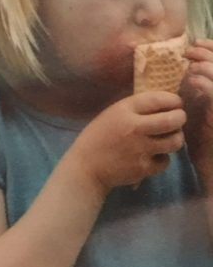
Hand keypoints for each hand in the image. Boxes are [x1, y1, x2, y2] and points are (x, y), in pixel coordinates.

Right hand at [66, 91, 185, 191]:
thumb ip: (135, 110)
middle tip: (178, 120)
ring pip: (175, 141)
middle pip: (173, 120)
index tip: (176, 104)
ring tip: (168, 139)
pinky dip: (162, 159)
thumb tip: (164, 106)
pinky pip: (165, 161)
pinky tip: (152, 157)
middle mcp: (134, 127)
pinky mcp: (144, 167)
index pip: (159, 99)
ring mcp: (140, 149)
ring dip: (175, 139)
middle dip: (180, 118)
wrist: (86, 167)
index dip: (174, 100)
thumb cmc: (98, 137)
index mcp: (124, 110)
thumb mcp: (111, 115)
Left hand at [183, 38, 212, 162]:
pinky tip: (193, 81)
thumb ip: (198, 89)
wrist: (212, 165)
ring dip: (208, 66)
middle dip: (209, 53)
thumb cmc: (204, 139)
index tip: (197, 43)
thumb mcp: (201, 107)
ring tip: (191, 64)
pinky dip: (206, 84)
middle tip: (190, 50)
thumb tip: (191, 68)